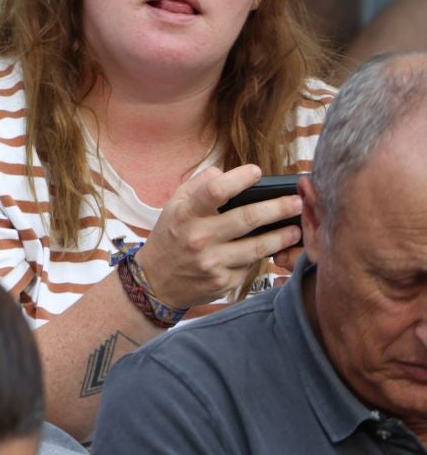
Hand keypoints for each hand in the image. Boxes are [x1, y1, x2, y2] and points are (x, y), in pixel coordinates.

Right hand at [140, 165, 303, 311]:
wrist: (156, 283)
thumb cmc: (169, 238)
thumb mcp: (172, 207)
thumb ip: (196, 186)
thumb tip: (222, 172)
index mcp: (185, 215)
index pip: (215, 191)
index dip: (239, 178)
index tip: (257, 172)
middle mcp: (198, 238)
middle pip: (247, 218)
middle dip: (278, 208)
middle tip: (298, 202)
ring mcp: (212, 262)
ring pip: (258, 246)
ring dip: (282, 235)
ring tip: (296, 228)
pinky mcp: (223, 282)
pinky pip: (251, 265)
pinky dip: (263, 255)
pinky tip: (273, 248)